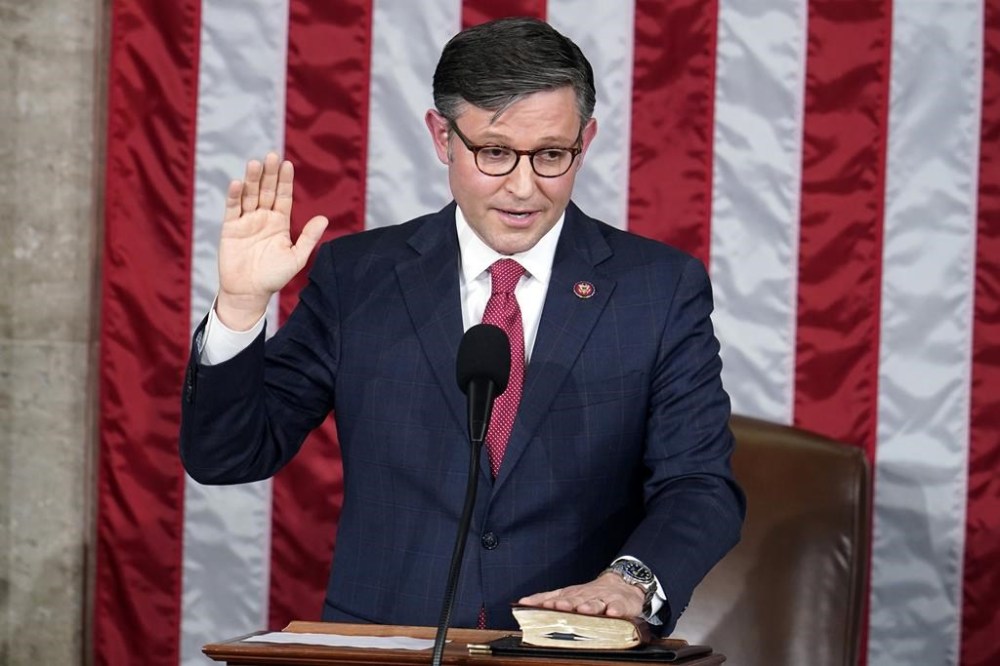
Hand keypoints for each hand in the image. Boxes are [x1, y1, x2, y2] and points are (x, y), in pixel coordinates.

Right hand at [216, 152, 328, 329]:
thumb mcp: (296, 257)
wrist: (250, 293)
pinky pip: (232, 209)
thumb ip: (308, 238)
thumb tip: (324, 218)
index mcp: (280, 222)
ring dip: (252, 180)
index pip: (283, 196)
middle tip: (272, 155)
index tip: (288, 164)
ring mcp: (246, 221)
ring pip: (249, 195)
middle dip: (269, 174)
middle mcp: (263, 217)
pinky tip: (238, 183)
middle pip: (266, 190)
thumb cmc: (274, 277)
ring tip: (255, 163)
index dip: (285, 180)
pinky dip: (235, 196)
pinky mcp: (230, 228)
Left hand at [518, 572, 645, 617]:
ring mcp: (604, 600)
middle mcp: (586, 596)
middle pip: (576, 599)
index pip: (558, 598)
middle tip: (558, 607)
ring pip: (596, 603)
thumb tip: (523, 602)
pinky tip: (611, 613)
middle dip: (567, 603)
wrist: (621, 584)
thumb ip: (545, 599)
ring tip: (583, 610)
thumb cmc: (590, 594)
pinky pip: (618, 607)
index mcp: (572, 595)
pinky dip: (615, 610)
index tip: (541, 606)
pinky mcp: (621, 604)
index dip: (550, 602)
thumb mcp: (567, 594)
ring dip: (589, 606)